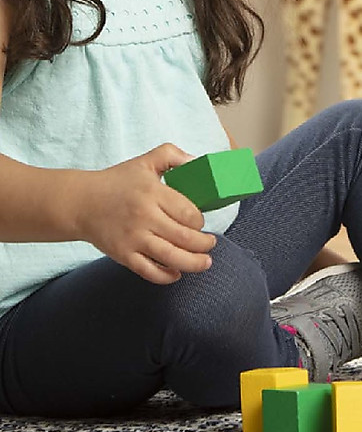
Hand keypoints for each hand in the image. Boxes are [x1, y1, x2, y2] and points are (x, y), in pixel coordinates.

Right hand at [70, 144, 215, 284]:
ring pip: (172, 257)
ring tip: (205, 262)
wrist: (80, 203)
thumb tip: (197, 161)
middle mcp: (144, 217)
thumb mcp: (145, 161)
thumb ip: (172, 155)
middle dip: (204, 244)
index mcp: (152, 193)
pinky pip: (149, 271)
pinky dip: (166, 276)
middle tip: (210, 243)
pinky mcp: (123, 255)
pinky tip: (177, 273)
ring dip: (194, 263)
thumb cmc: (116, 182)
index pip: (187, 212)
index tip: (201, 222)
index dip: (200, 221)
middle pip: (185, 237)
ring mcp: (133, 239)